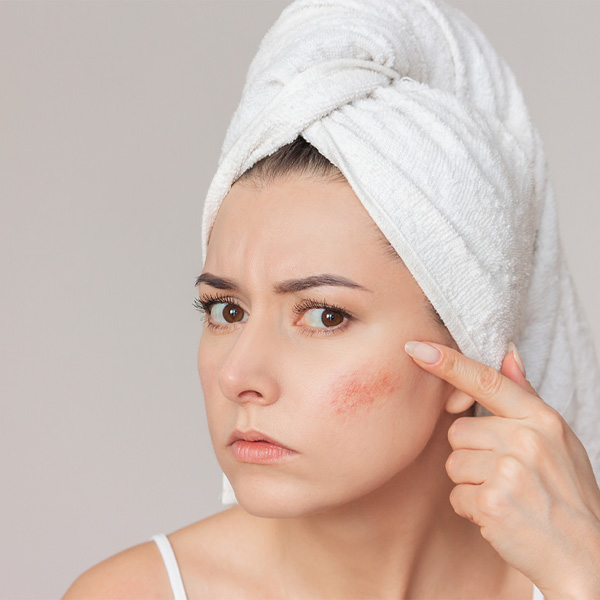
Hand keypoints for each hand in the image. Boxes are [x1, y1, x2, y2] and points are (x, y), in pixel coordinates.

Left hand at [404, 340, 599, 598]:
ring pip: (453, 463)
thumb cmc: (567, 493)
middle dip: (471, 454)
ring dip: (470, 482)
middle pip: (458, 431)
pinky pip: (455, 495)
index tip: (416, 347)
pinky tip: (500, 515)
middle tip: (503, 475)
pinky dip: (471, 509)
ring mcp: (509, 471)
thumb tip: (508, 353)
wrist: (585, 555)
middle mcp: (525, 439)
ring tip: (504, 494)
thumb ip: (526, 396)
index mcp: (541, 418)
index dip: (448, 362)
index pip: (486, 380)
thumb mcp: (558, 439)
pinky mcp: (492, 502)